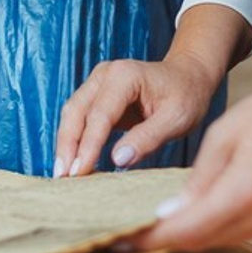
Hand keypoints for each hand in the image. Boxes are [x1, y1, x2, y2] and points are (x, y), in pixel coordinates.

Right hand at [54, 50, 221, 177]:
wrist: (188, 75)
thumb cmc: (186, 95)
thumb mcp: (176, 119)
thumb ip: (148, 138)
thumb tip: (117, 160)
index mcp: (124, 76)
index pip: (99, 115)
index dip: (88, 145)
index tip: (79, 173)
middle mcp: (105, 74)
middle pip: (76, 111)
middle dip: (67, 145)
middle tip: (63, 177)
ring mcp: (98, 82)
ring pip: (72, 113)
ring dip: (66, 143)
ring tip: (63, 174)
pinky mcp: (98, 94)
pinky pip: (80, 116)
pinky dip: (74, 138)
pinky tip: (75, 162)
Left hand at [133, 79, 251, 251]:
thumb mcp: (223, 136)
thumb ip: (198, 178)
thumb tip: (171, 211)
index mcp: (243, 190)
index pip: (189, 228)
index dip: (154, 237)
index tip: (126, 237)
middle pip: (203, 240)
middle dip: (165, 239)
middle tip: (132, 233)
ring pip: (220, 240)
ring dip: (188, 235)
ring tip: (156, 225)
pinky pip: (239, 232)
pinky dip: (213, 227)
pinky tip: (193, 216)